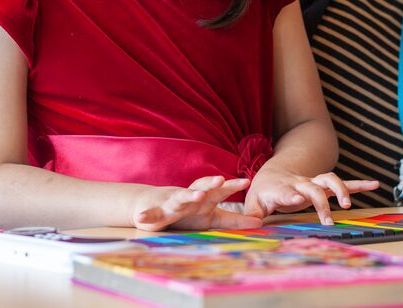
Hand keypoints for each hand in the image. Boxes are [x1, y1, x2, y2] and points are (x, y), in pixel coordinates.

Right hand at [132, 176, 262, 231]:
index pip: (220, 190)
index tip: (246, 181)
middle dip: (210, 183)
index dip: (232, 185)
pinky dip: (146, 215)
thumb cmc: (189, 211)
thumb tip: (260, 222)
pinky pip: (150, 214)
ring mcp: (172, 203)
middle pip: (201, 187)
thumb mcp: (213, 216)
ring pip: (180, 197)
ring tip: (197, 195)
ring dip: (187, 196)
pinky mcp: (156, 213)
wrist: (154, 206)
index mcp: (204, 197)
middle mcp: (189, 196)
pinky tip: (141, 217)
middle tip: (221, 180)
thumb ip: (234, 220)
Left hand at [243, 166, 378, 224]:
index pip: (287, 192)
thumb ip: (252, 214)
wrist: (273, 174)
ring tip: (348, 204)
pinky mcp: (324, 186)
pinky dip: (359, 184)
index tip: (298, 199)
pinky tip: (374, 184)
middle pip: (313, 188)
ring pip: (330, 180)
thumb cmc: (263, 191)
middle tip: (328, 221)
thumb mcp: (253, 202)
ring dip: (341, 189)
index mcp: (281, 189)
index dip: (292, 194)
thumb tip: (251, 226)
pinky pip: (343, 183)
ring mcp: (313, 183)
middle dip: (321, 203)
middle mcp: (300, 183)